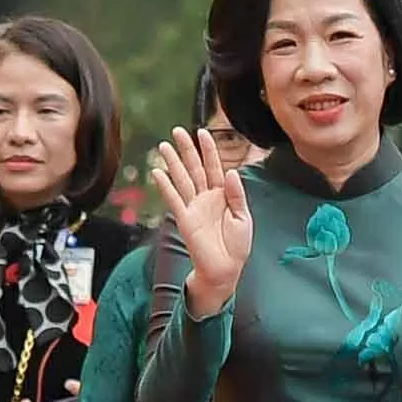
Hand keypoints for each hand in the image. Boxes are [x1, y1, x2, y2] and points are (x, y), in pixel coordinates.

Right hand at [153, 127, 252, 313]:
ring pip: (182, 179)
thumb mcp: (243, 217)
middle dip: (186, 149)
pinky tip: (158, 173)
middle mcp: (206, 198)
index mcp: (223, 195)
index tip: (202, 132)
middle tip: (177, 132)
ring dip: (173, 162)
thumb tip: (231, 171)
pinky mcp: (185, 219)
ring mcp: (194, 207)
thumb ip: (237, 194)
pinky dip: (166, 186)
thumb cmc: (236, 246)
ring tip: (163, 146)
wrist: (225, 269)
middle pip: (194, 168)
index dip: (209, 150)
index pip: (214, 167)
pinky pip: (174, 199)